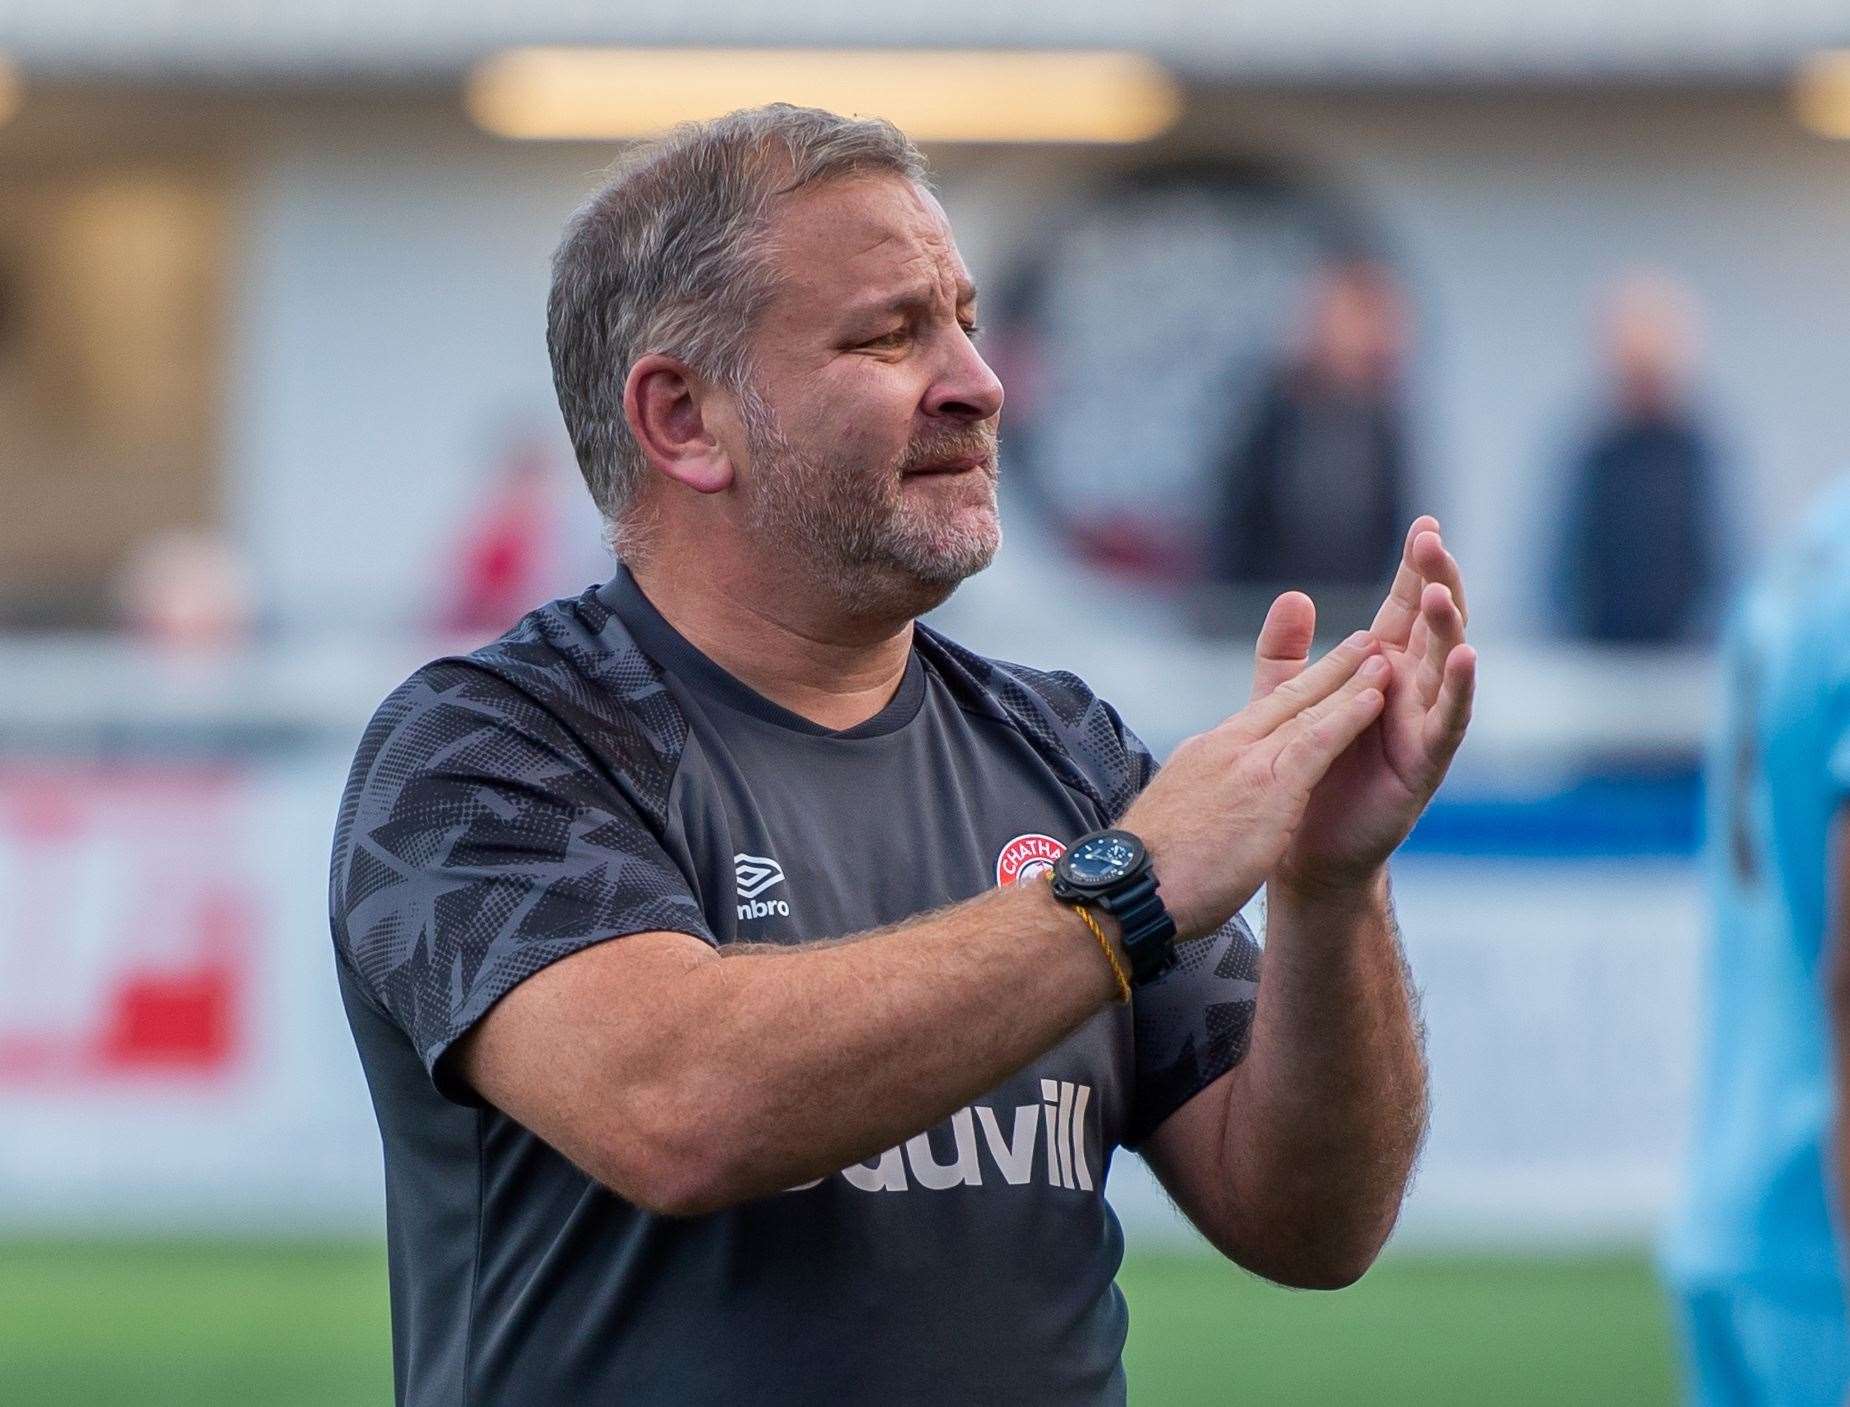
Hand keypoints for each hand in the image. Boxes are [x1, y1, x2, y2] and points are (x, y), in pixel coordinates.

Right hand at [1122, 631, 1390, 937]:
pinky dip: (1347, 716)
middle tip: (1360, 642)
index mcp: (1203, 757)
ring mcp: (1246, 763)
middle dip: (1326, 669)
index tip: (1318, 677)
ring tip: (1381, 656)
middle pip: (1284, 699)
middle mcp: (1224, 747)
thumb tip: (1205, 816)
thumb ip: (1199, 808)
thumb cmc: (1145, 877)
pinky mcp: (1267, 787)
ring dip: (1349, 681)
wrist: (1129, 890)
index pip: (1257, 718)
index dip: (1293, 695)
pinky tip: (1375, 699)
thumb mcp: (1173, 826)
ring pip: (1307, 711)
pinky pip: (1317, 741)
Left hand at [1255, 516, 1476, 896]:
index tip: (1424, 524)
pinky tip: (1465, 656)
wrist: (1304, 850)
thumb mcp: (1285, 700)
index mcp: (1382, 670)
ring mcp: (1423, 725)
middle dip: (1436, 580)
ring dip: (1448, 626)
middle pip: (1432, 625)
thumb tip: (1295, 594)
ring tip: (1442, 589)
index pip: (1403, 609)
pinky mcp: (1426, 763)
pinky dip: (1458, 689)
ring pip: (1445, 666)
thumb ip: (1285, 650)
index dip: (1415, 569)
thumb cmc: (1304, 773)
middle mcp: (1410, 691)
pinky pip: (1448, 721)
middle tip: (1432, 539)